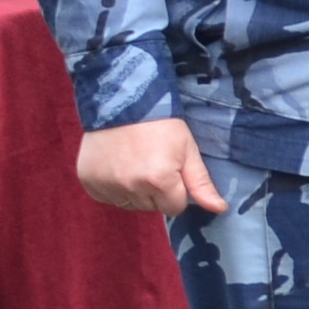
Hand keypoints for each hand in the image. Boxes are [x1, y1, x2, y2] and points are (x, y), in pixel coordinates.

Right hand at [75, 116, 227, 216]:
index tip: (169, 170)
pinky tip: (115, 165)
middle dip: (154, 191)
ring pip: (128, 204)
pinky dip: (112, 186)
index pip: (174, 208)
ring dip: (132, 190)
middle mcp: (131, 186)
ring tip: (132, 162)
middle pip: (150, 207)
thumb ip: (201, 183)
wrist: (122, 99)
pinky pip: (106, 197)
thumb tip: (219, 209)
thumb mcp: (187, 149)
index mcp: (159, 180)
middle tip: (150, 162)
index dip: (175, 190)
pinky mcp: (88, 181)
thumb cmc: (160, 123)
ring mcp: (107, 184)